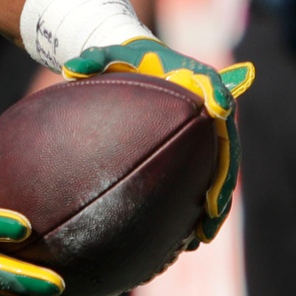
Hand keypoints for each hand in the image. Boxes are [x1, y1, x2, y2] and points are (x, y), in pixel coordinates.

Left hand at [62, 35, 255, 243]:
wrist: (134, 66)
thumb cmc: (122, 61)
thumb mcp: (107, 56)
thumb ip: (92, 60)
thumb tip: (69, 67)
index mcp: (196, 77)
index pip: (216, 85)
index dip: (221, 97)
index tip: (220, 110)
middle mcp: (208, 108)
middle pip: (226, 144)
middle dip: (223, 177)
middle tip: (213, 207)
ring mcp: (205, 133)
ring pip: (218, 171)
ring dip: (214, 205)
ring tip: (201, 237)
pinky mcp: (196, 151)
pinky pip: (201, 181)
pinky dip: (196, 208)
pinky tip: (182, 239)